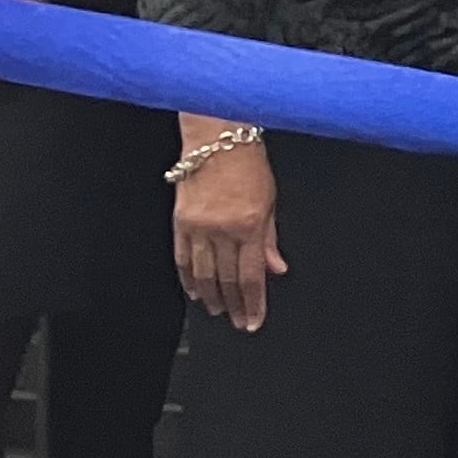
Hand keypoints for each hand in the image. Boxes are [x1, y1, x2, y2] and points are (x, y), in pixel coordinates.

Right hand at [172, 122, 284, 332]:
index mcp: (250, 224)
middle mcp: (223, 229)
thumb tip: (277, 268)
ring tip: (218, 310)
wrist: (216, 137)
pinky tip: (194, 290)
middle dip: (234, 305)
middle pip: (227, 280)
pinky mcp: (180, 222)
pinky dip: (188, 278)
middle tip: (238, 321)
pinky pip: (183, 258)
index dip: (253, 303)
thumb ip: (271, 238)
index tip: (253, 320)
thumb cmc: (247, 161)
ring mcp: (198, 226)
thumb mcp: (271, 198)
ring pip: (203, 274)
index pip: (251, 276)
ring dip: (211, 296)